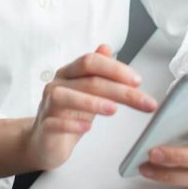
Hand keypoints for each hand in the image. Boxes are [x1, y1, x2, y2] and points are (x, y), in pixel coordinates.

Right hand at [25, 44, 157, 171]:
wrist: (44, 140)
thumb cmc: (69, 113)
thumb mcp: (87, 91)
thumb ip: (97, 71)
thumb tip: (106, 48)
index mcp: (70, 72)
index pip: (91, 62)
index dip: (115, 69)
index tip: (137, 81)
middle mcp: (58, 84)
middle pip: (88, 80)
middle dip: (119, 90)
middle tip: (143, 101)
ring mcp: (49, 105)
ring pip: (67, 97)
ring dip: (92, 103)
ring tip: (114, 110)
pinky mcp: (44, 127)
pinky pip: (55, 122)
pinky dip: (72, 124)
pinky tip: (87, 127)